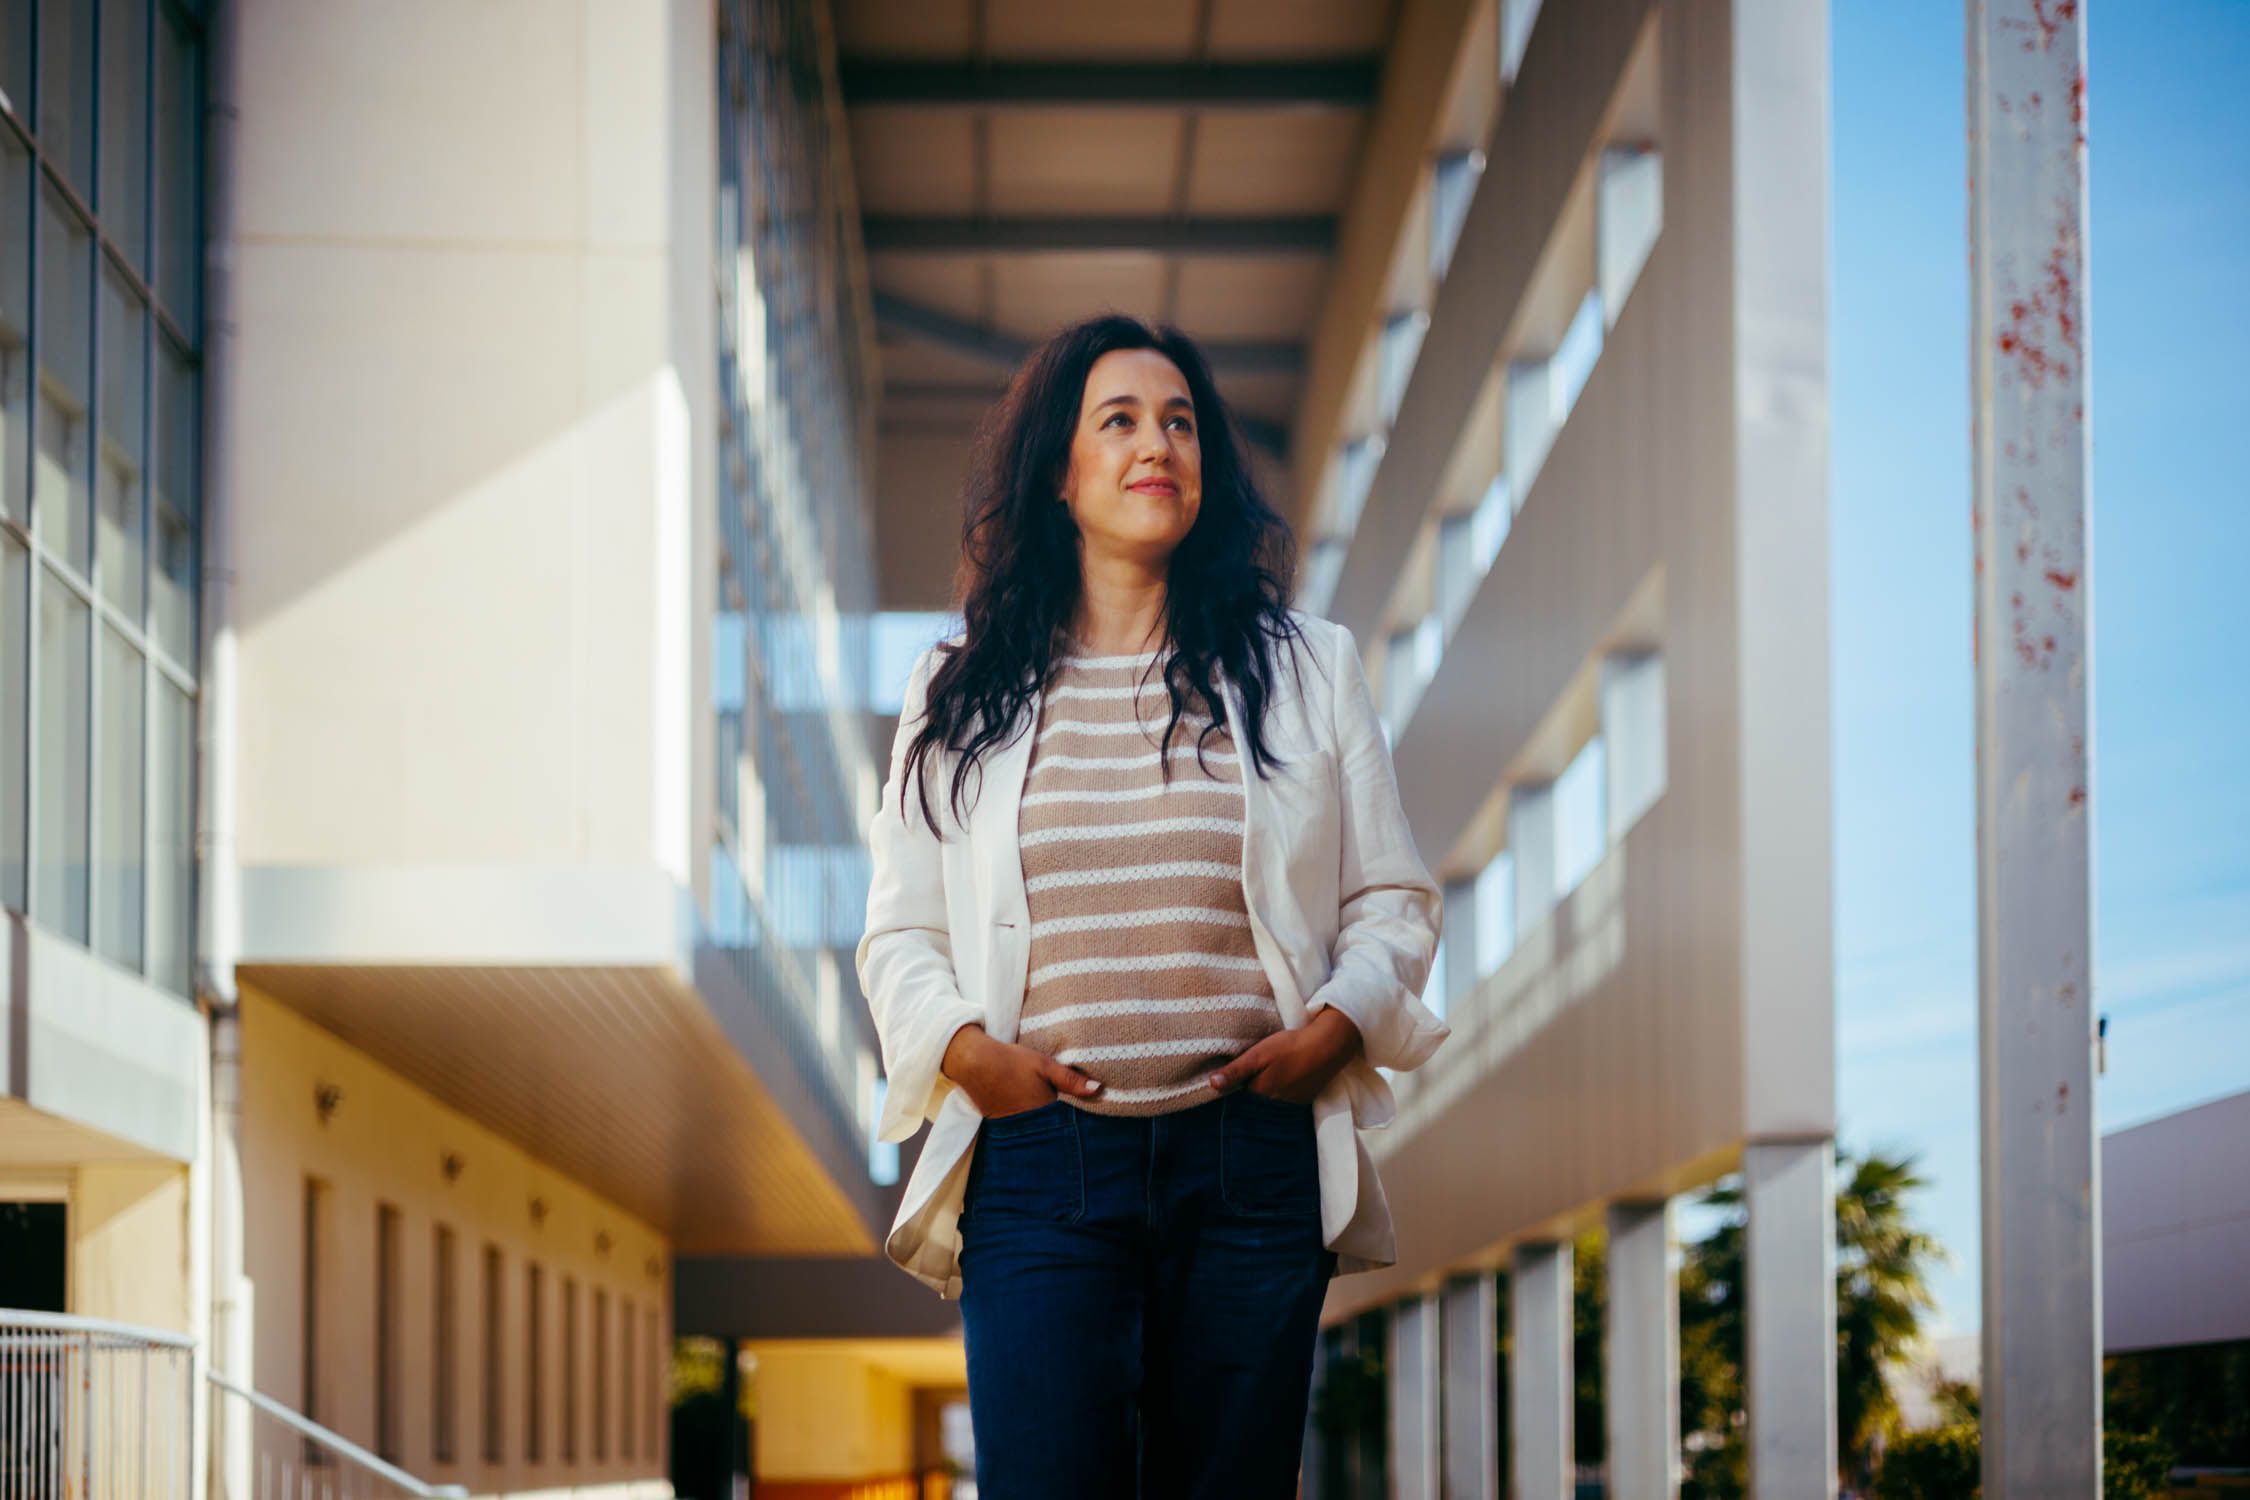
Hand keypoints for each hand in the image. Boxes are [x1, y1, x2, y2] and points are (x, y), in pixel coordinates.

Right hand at [941, 1024, 1103, 1117]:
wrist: (973, 1063)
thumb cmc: (1011, 1061)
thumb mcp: (1044, 1064)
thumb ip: (1071, 1079)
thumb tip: (1099, 1089)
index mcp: (1044, 1111)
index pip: (1070, 1124)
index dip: (1081, 1123)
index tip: (1094, 1124)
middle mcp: (1030, 1125)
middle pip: (1055, 1132)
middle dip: (1067, 1131)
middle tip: (1083, 1130)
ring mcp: (1015, 1127)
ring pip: (1040, 1134)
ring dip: (1049, 1130)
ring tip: (1063, 1129)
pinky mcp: (1003, 1126)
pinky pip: (1025, 1131)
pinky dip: (1033, 1128)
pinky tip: (1038, 1121)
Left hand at [1204, 1007, 1363, 1104]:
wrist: (1329, 1045)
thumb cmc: (1291, 1047)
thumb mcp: (1258, 1054)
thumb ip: (1236, 1071)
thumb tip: (1211, 1084)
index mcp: (1261, 1095)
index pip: (1238, 1100)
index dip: (1231, 1091)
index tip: (1226, 1083)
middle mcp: (1275, 1105)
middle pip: (1254, 1104)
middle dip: (1246, 1095)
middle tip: (1243, 1079)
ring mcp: (1292, 1103)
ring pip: (1269, 1103)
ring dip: (1264, 1094)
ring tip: (1261, 1078)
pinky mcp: (1304, 1098)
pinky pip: (1284, 1100)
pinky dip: (1279, 1093)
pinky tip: (1280, 1079)